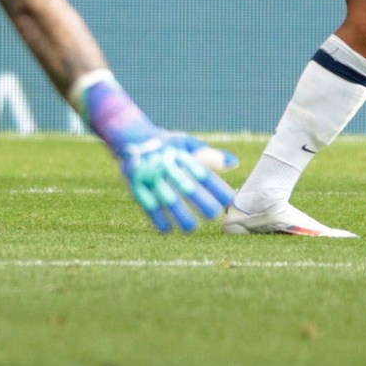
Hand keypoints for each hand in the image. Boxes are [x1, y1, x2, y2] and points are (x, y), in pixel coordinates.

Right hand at [111, 129, 238, 232]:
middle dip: (202, 203)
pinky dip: (157, 219)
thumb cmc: (166, 144)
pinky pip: (148, 205)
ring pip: (168, 200)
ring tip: (191, 228)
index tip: (229, 199)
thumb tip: (235, 163)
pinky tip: (167, 229)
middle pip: (187, 187)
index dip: (217, 188)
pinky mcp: (136, 186)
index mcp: (181, 156)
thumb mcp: (187, 144)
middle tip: (213, 215)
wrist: (130, 136)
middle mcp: (167, 166)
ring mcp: (151, 176)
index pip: (203, 173)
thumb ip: (210, 156)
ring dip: (180, 215)